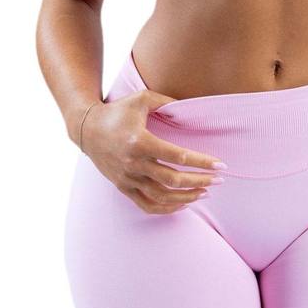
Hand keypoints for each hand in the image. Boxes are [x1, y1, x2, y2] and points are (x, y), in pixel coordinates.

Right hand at [78, 90, 225, 213]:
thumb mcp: (142, 99)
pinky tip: (183, 203)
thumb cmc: (117, 111)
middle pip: (173, 180)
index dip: (202, 162)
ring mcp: (127, 178)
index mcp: (140, 141)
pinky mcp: (122, 187)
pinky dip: (167, 209)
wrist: (86, 128)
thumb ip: (167, 102)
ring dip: (187, 196)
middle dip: (200, 181)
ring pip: (162, 197)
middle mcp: (134, 163)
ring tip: (205, 191)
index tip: (220, 165)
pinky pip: (147, 205)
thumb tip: (190, 108)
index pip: (178, 157)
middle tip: (219, 180)